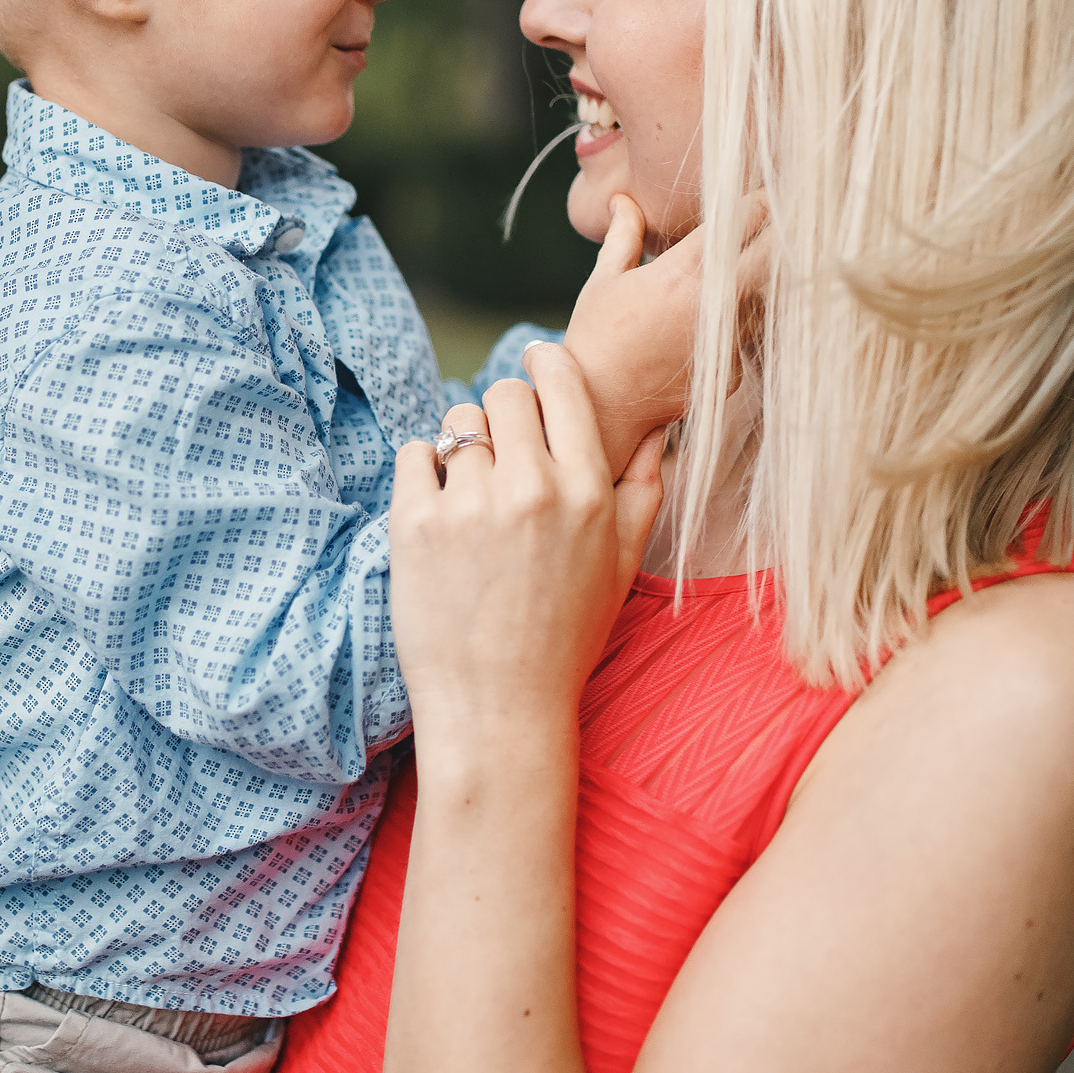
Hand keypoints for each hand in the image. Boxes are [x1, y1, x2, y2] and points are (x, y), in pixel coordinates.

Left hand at [389, 345, 663, 771]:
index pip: (561, 383)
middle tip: (501, 450)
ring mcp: (469, 505)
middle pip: (505, 395)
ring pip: (457, 423)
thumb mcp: (623, 567)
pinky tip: (438, 510)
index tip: (534, 362)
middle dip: (503, 413)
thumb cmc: (565, 639)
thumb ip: (644, 490)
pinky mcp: (414, 524)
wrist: (499, 710)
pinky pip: (414, 455)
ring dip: (462, 445)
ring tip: (470, 493)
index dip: (544, 363)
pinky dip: (423, 472)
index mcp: (587, 491)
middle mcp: (531, 488)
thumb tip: (659, 427)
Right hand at [563, 193, 769, 475]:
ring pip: (764, 299)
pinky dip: (737, 328)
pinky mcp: (732, 372)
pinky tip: (711, 330)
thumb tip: (622, 199)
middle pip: (771, 256)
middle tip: (792, 217)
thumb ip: (622, 235)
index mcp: (679, 273)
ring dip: (761, 283)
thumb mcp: (603, 280)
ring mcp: (725, 341)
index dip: (760, 201)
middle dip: (783, 233)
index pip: (737, 224)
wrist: (600, 407)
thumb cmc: (595, 339)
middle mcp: (710, 305)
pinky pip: (746, 338)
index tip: (771, 190)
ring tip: (760, 270)